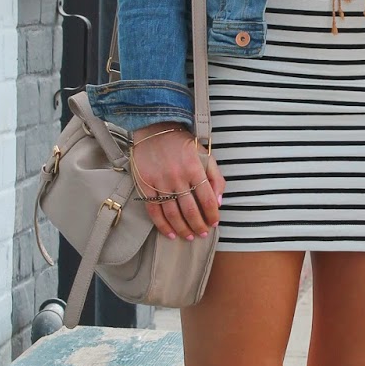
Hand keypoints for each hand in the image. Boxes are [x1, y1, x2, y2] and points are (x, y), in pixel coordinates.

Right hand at [130, 124, 224, 240]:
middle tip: (202, 234)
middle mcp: (177, 176)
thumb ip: (216, 177)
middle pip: (190, 210)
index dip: (212, 214)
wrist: (155, 129)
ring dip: (182, 229)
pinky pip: (154, 210)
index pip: (207, 198)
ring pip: (172, 213)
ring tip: (189, 236)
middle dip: (198, 226)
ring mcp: (160, 181)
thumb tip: (219, 202)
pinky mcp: (145, 184)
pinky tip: (170, 234)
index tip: (214, 223)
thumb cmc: (183, 144)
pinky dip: (162, 225)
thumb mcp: (205, 155)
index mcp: (194, 168)